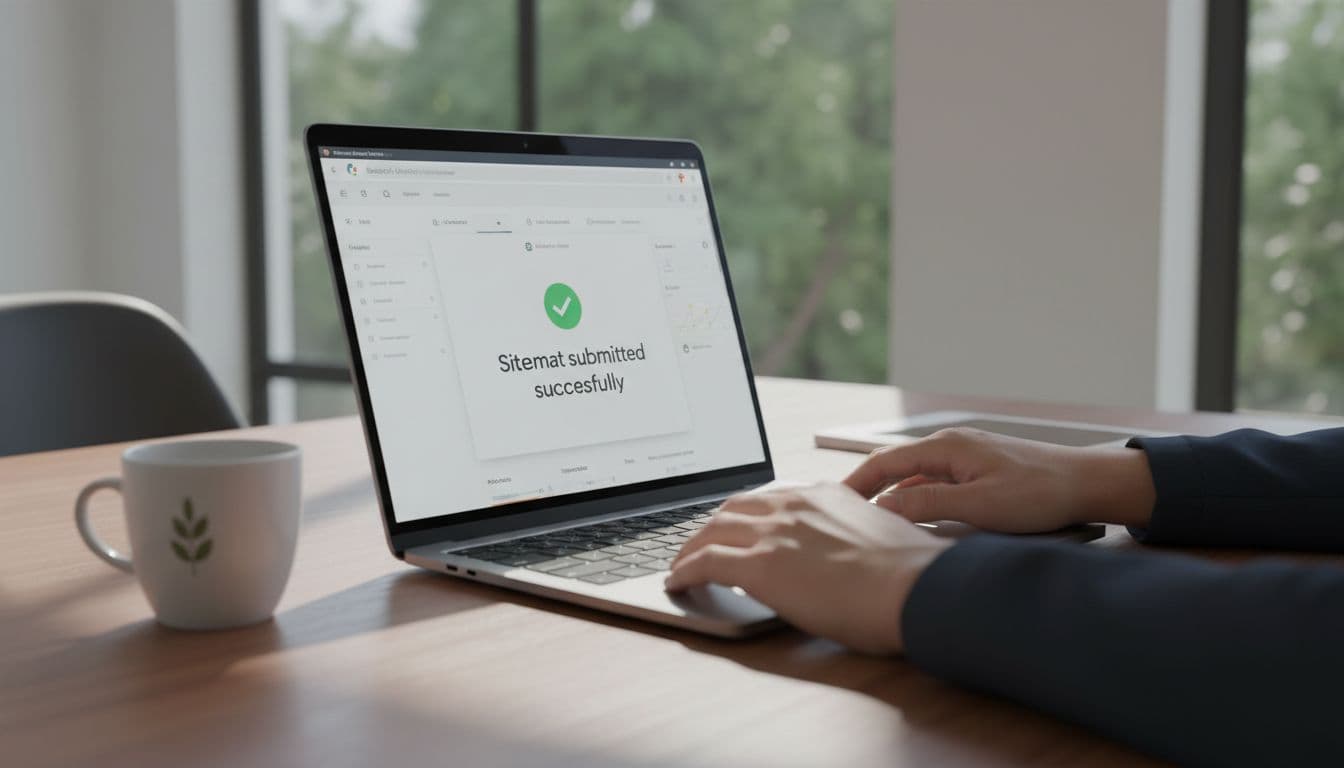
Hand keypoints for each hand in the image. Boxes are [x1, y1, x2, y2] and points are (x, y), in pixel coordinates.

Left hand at [665, 483, 951, 653]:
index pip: (771, 497)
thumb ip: (853, 536)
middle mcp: (794, 505)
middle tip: (700, 543)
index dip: (748, 513)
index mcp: (824, 494)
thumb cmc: (912, 575)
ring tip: (681, 564)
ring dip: (691, 548)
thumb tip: (849, 556)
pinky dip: (685, 571)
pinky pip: (706, 563)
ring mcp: (774, 533)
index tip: (739, 524)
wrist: (917, 587)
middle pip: (733, 508)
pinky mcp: (759, 566)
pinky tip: (677, 583)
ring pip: (712, 531)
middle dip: (712, 526)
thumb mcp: (881, 537)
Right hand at [843, 428, 1155, 531]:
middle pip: (895, 467)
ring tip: (871, 522)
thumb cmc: (1039, 493)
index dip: (856, 482)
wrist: (1087, 483)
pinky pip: (935, 483)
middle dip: (868, 489)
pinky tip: (914, 520)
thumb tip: (884, 507)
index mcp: (946, 447)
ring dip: (892, 496)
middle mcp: (951, 446)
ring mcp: (964, 457)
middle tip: (844, 515)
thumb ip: (928, 504)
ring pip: (915, 477)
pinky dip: (916, 498)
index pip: (885, 462)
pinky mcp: (977, 470)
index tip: (832, 502)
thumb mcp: (979, 505)